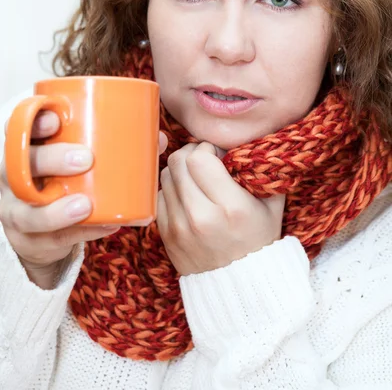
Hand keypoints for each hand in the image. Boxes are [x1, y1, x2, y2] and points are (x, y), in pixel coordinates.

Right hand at [0, 109, 167, 288]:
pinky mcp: (27, 239)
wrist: (43, 230)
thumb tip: (158, 138)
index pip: (18, 127)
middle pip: (22, 164)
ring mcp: (16, 209)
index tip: (58, 119)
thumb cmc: (66, 181)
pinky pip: (50, 238)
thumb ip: (114, 146)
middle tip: (85, 159)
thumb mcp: (79, 160)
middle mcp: (12, 176)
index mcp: (26, 148)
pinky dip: (79, 233)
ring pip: (27, 210)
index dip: (34, 121)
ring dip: (57, 209)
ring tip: (85, 205)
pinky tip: (103, 226)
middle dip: (51, 159)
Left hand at [157, 142, 284, 275]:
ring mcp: (179, 228)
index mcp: (230, 208)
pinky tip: (187, 197)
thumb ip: (261, 171)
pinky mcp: (166, 236)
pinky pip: (159, 196)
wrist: (241, 287)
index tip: (217, 156)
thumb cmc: (259, 241)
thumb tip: (244, 143)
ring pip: (165, 176)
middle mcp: (201, 217)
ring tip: (196, 180)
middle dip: (190, 155)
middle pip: (177, 162)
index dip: (205, 149)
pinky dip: (171, 190)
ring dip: (180, 171)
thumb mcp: (271, 205)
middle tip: (204, 162)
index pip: (198, 159)